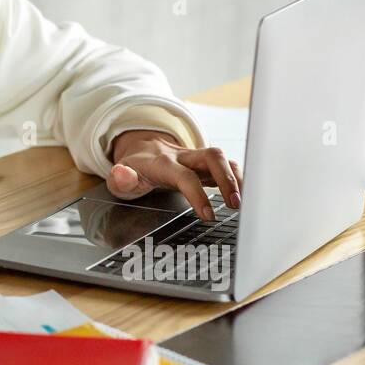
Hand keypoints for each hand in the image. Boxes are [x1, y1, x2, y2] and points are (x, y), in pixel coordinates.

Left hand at [106, 129, 242, 221]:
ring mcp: (196, 159)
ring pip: (222, 158)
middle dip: (227, 179)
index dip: (198, 195)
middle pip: (212, 157)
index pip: (185, 177)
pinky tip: (244, 195)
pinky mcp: (205, 164)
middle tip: (236, 205)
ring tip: (245, 202)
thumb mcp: (119, 176)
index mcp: (163, 163)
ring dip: (237, 178)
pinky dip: (238, 177)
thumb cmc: (133, 168)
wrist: (141, 148)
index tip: (208, 216)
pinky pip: (226, 165)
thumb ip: (120, 178)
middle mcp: (184, 157)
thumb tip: (122, 174)